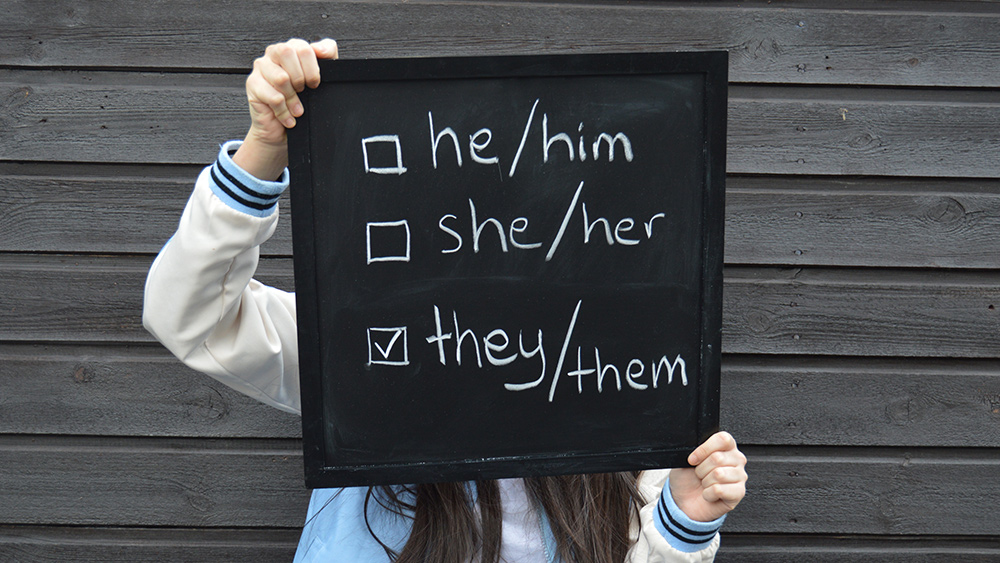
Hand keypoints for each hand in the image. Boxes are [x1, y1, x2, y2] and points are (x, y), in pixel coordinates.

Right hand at [233, 38, 338, 180]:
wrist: (284, 130)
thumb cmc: (303, 102)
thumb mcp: (321, 78)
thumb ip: (327, 56)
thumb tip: (320, 48)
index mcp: (291, 48)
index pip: (303, 47)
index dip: (313, 68)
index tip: (315, 84)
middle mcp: (274, 53)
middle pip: (287, 52)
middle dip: (301, 78)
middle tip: (305, 93)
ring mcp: (261, 67)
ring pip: (281, 78)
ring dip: (294, 100)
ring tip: (297, 110)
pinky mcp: (252, 84)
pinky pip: (274, 97)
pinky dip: (284, 112)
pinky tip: (288, 117)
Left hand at [668, 431, 746, 521]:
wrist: (684, 501)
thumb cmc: (687, 479)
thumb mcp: (685, 459)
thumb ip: (694, 449)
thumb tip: (697, 448)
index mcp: (726, 447)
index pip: (722, 439)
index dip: (704, 449)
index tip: (692, 460)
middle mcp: (736, 459)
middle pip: (718, 458)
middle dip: (701, 469)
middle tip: (700, 476)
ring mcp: (740, 476)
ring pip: (719, 474)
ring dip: (705, 482)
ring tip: (705, 484)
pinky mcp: (739, 493)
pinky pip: (720, 490)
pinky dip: (708, 494)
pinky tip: (709, 494)